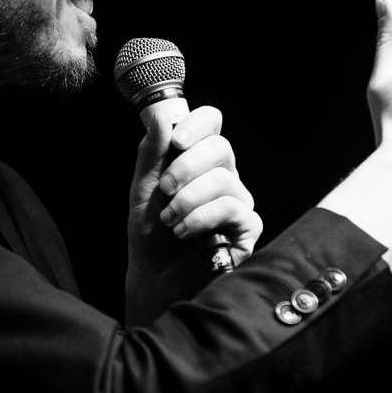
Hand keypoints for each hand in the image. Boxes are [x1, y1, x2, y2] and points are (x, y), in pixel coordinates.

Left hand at [126, 105, 261, 283]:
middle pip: (221, 147)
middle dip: (185, 167)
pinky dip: (200, 218)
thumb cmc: (151, 233)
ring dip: (187, 200)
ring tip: (169, 220)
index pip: (212, 123)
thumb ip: (152, 153)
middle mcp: (224, 176)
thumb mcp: (143, 188)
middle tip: (165, 190)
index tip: (176, 141)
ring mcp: (239, 201)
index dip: (197, 124)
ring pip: (224, 179)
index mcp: (200, 161)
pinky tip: (184, 232)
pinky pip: (233, 208)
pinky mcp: (248, 228)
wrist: (154, 277)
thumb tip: (164, 115)